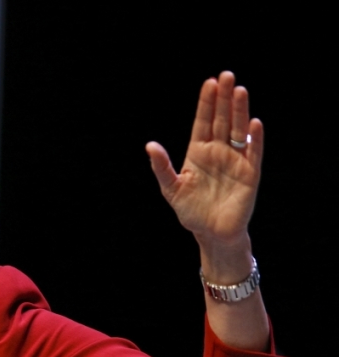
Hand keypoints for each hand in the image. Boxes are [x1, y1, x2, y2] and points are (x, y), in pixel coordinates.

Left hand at [146, 71, 262, 248]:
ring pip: (238, 131)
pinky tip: (254, 124)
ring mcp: (235, 161)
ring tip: (239, 90)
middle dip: (223, 98)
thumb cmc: (190, 211)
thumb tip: (150, 145)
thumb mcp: (171, 188)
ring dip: (239, 111)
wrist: (211, 233)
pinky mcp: (249, 174)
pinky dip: (254, 139)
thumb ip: (162, 167)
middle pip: (222, 120)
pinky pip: (253, 153)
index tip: (208, 82)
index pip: (203, 122)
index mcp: (198, 152)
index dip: (206, 103)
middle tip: (226, 75)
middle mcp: (218, 152)